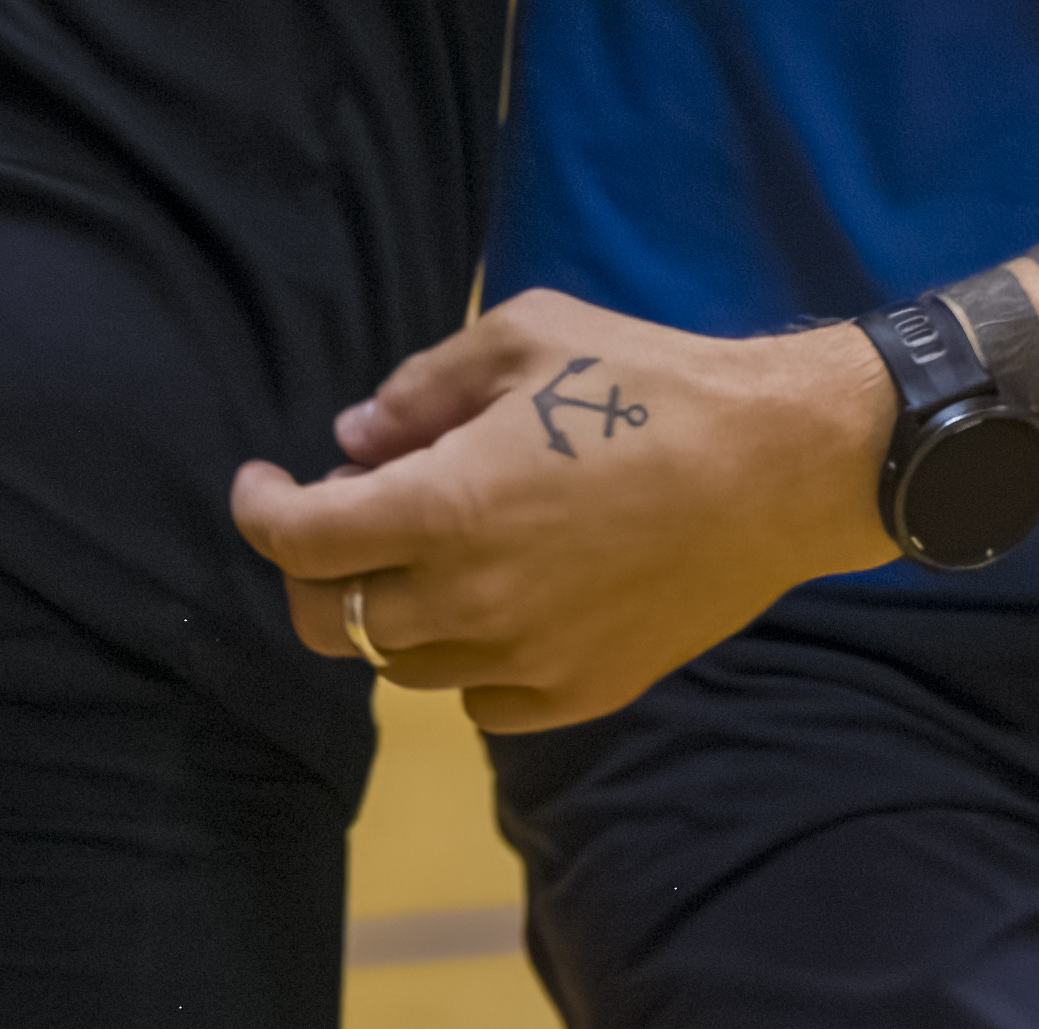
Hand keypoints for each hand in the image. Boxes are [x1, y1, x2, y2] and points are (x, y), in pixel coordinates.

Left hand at [226, 295, 893, 735]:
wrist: (778, 467)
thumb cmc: (649, 383)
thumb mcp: (523, 338)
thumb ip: (420, 391)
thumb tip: (354, 442)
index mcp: (444, 508)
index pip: (299, 541)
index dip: (261, 511)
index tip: (262, 485)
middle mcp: (470, 601)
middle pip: (331, 621)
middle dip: (312, 570)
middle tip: (336, 522)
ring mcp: (525, 659)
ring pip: (402, 666)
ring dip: (389, 613)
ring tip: (428, 554)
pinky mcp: (579, 692)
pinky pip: (480, 700)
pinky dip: (462, 659)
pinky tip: (493, 605)